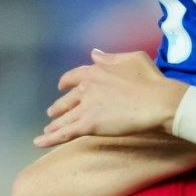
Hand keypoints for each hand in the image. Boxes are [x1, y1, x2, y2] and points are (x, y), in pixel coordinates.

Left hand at [36, 50, 187, 146]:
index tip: (62, 86)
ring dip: (54, 124)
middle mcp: (87, 87)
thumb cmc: (151, 80)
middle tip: (52, 113)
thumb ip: (111, 57)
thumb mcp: (133, 58)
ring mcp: (86, 107)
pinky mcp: (88, 125)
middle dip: (59, 106)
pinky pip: (65, 133)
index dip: (67, 82)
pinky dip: (50, 139)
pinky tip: (38, 142)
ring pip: (64, 118)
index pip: (75, 76)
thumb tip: (95, 53)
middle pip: (67, 99)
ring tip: (47, 130)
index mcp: (96, 70)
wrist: (157, 101)